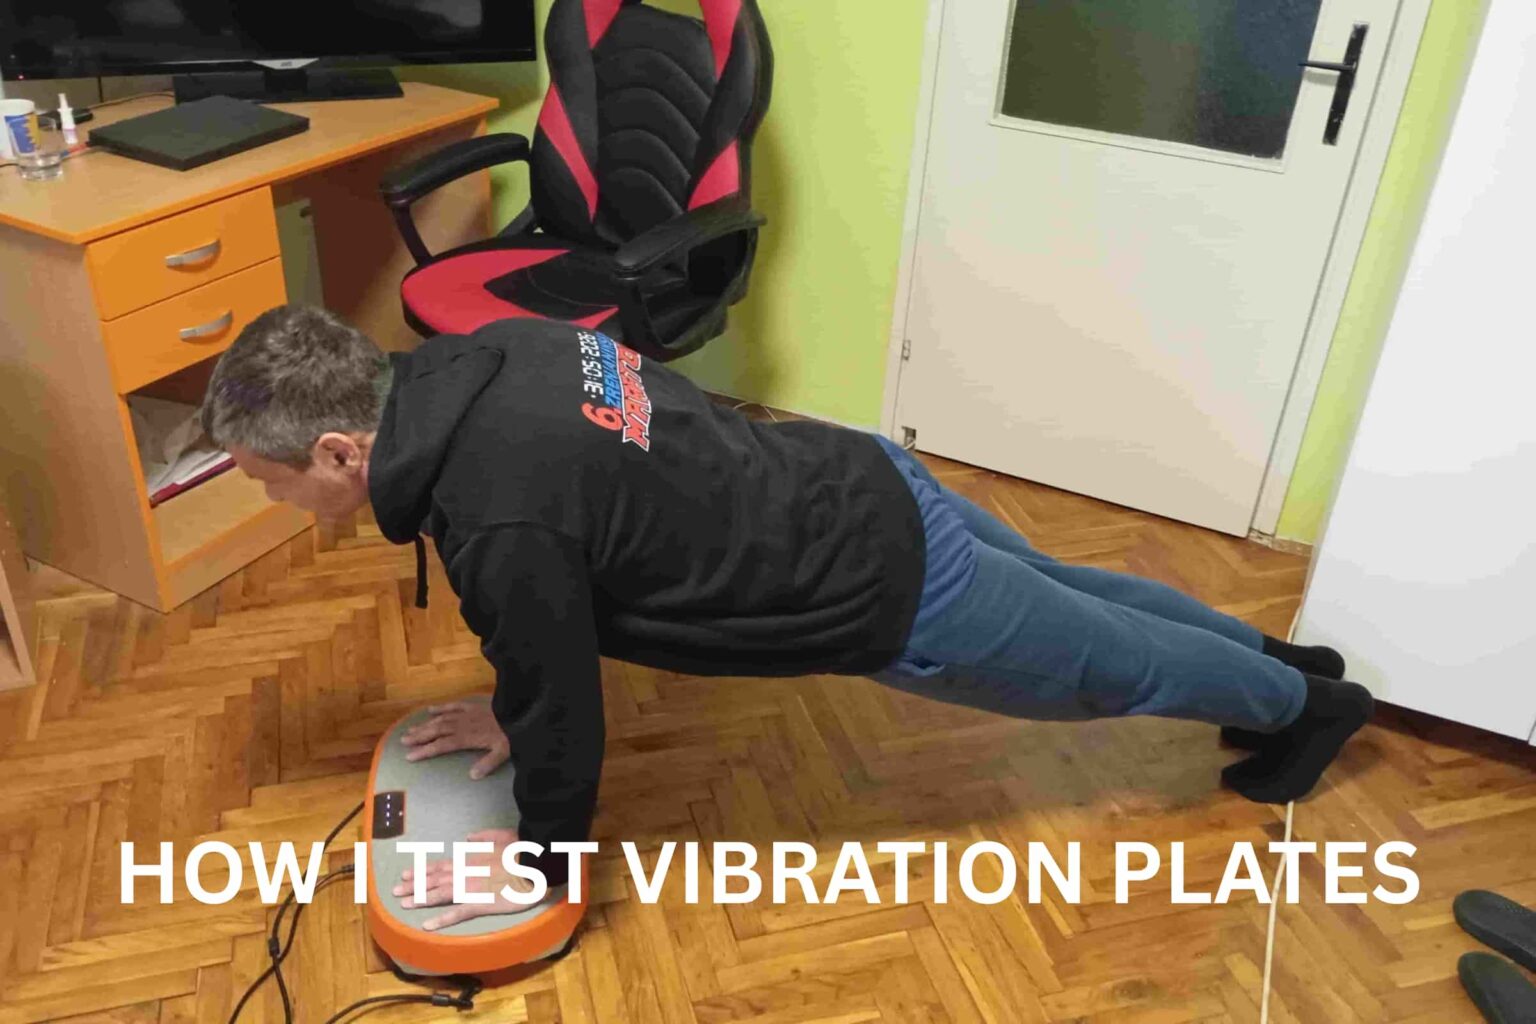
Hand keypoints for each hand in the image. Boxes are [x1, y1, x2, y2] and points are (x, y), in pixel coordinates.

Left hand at [393, 828, 535, 929]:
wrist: (536, 863)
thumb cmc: (522, 850)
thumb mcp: (502, 836)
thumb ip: (483, 837)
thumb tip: (468, 838)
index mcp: (470, 859)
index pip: (441, 866)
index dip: (422, 871)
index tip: (407, 874)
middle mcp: (465, 872)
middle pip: (435, 879)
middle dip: (414, 885)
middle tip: (395, 891)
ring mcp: (471, 888)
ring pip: (440, 894)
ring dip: (421, 899)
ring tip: (404, 904)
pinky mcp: (481, 903)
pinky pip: (457, 912)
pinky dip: (441, 919)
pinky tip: (427, 926)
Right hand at [400, 700, 508, 779]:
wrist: (519, 711)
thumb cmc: (511, 734)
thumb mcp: (503, 752)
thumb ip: (487, 763)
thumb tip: (472, 776)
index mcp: (467, 738)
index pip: (442, 745)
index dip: (425, 751)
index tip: (409, 756)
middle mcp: (462, 725)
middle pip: (436, 731)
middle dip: (419, 737)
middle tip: (402, 741)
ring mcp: (466, 714)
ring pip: (441, 719)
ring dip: (425, 725)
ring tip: (409, 730)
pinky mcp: (472, 706)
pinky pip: (453, 705)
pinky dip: (441, 708)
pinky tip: (430, 710)